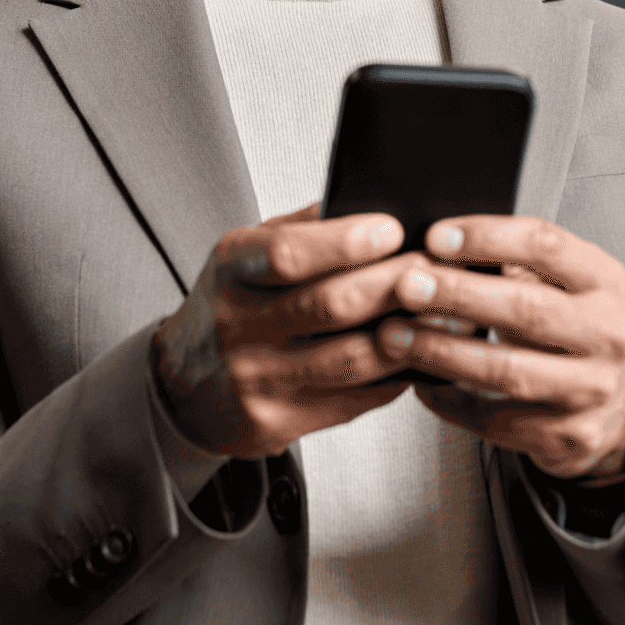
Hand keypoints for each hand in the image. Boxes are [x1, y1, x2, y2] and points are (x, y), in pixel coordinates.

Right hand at [154, 201, 436, 457]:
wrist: (183, 388)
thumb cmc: (229, 309)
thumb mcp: (245, 257)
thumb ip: (300, 228)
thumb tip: (365, 201)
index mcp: (230, 271)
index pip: (288, 254)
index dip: (346, 242)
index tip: (391, 229)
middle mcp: (237, 326)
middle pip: (330, 305)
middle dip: (393, 283)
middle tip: (435, 268)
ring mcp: (256, 379)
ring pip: (350, 358)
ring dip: (406, 334)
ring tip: (442, 312)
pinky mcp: (278, 422)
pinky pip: (353, 399)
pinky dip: (394, 376)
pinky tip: (416, 355)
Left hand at [375, 215, 624, 481]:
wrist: (610, 404)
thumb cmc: (567, 329)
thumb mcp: (558, 283)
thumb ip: (511, 261)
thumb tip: (434, 246)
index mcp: (601, 280)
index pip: (545, 245)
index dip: (487, 237)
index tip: (436, 237)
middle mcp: (606, 333)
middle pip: (525, 309)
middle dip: (458, 295)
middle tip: (407, 286)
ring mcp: (592, 389)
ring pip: (507, 370)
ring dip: (443, 351)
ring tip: (396, 336)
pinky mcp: (570, 435)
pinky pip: (497, 419)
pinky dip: (452, 401)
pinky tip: (421, 383)